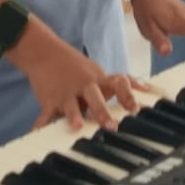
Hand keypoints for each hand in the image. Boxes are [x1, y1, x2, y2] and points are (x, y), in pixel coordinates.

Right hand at [9, 20, 145, 131]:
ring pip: (71, 105)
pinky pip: (46, 114)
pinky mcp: (49, 99)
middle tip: (111, 126)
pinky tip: (39, 133)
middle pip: (95, 96)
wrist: (44, 52)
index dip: (128, 95)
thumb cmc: (75, 67)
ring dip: (74, 115)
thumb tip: (145, 88)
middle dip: (103, 111)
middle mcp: (84, 84)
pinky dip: (42, 124)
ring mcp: (66, 92)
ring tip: (77, 126)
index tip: (136, 109)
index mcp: (98, 79)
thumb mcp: (97, 72)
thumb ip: (118, 83)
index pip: (118, 82)